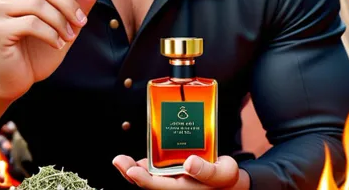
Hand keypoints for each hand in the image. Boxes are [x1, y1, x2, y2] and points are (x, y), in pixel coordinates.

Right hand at [0, 0, 98, 101]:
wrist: (10, 83)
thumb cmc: (33, 54)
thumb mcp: (61, 27)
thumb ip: (75, 7)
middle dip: (69, 4)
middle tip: (82, 22)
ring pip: (39, 3)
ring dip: (61, 21)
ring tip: (68, 37)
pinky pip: (32, 23)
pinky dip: (50, 34)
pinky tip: (56, 44)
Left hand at [112, 155, 249, 188]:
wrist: (228, 183)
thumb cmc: (225, 179)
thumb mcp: (225, 173)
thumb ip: (209, 170)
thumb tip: (189, 163)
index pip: (163, 188)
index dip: (146, 180)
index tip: (132, 171)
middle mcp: (176, 188)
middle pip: (150, 185)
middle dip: (132, 173)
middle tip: (120, 162)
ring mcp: (171, 182)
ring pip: (148, 179)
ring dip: (132, 170)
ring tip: (120, 161)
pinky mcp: (169, 175)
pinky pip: (151, 173)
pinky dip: (141, 166)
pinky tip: (131, 160)